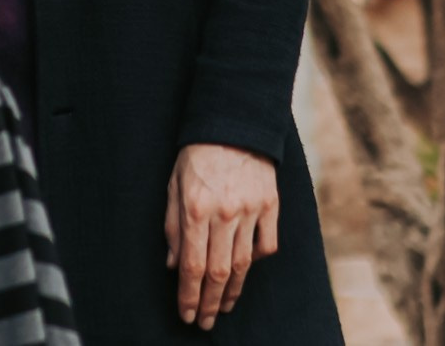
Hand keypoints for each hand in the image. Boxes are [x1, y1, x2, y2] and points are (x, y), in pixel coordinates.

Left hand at [164, 143, 279, 329]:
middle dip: (209, 302)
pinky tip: (245, 269)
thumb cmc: (197, 155)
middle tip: (204, 321)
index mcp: (196, 208)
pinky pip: (267, 244)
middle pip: (218, 272)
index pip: (192, 266)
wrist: (233, 123)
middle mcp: (225, 213)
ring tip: (222, 306)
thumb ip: (173, 227)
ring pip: (243, 264)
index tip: (186, 315)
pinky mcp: (271, 204)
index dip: (189, 296)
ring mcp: (251, 210)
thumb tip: (174, 265)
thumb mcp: (174, 186)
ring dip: (232, 291)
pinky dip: (256, 260)